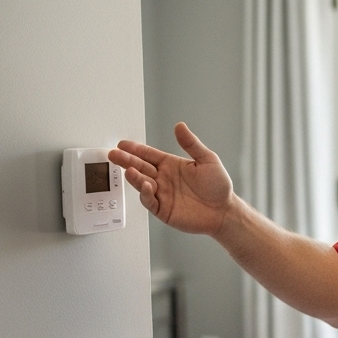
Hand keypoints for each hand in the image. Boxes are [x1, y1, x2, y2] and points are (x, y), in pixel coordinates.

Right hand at [109, 123, 233, 235]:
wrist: (224, 211)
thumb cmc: (218, 186)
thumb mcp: (207, 160)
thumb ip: (191, 144)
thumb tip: (180, 126)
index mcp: (171, 165)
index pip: (149, 155)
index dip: (136, 149)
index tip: (123, 144)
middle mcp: (164, 178)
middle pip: (140, 167)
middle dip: (126, 160)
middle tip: (114, 154)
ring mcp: (162, 194)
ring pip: (141, 183)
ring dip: (134, 176)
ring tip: (129, 169)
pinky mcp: (163, 209)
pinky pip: (149, 200)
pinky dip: (145, 193)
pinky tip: (145, 185)